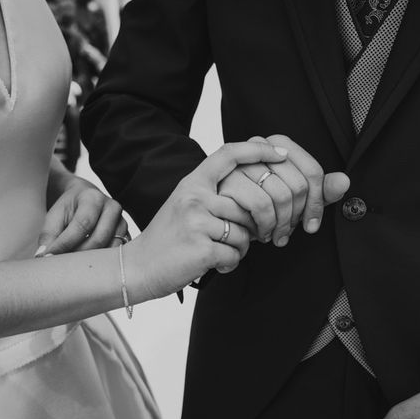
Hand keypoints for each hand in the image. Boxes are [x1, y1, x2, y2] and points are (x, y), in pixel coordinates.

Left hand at [36, 177, 127, 256]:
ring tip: (75, 266)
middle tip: (63, 264)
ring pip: (110, 249)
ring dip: (92, 261)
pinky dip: (102, 263)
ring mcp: (123, 223)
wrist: (86, 199)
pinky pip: (117, 254)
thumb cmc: (68, 209)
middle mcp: (113, 208)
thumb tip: (44, 257)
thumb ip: (48, 235)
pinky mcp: (127, 236)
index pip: (82, 224)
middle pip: (99, 239)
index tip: (49, 257)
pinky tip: (88, 265)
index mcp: (93, 198)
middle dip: (79, 254)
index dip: (65, 243)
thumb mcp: (54, 216)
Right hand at [125, 141, 285, 298]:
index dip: (259, 151)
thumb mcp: (186, 204)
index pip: (229, 154)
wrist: (138, 267)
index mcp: (192, 182)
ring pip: (244, 233)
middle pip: (248, 205)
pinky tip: (214, 264)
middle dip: (251, 227)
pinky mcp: (201, 249)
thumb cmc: (167, 237)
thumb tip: (257, 191)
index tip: (281, 153)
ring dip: (239, 248)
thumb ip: (213, 193)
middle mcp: (194, 197)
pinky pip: (235, 255)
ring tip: (219, 252)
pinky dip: (229, 264)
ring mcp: (197, 222)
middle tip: (235, 239)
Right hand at [217, 135, 349, 246]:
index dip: (317, 204)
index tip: (312, 226)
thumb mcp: (292, 199)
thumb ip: (319, 191)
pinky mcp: (224, 183)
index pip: (312, 172)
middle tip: (288, 233)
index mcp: (276, 144)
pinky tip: (259, 235)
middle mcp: (255, 146)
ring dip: (280, 225)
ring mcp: (238, 164)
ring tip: (274, 236)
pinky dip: (263, 228)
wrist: (219, 217)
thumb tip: (344, 182)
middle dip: (296, 217)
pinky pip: (258, 208)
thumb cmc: (257, 206)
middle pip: (297, 186)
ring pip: (279, 198)